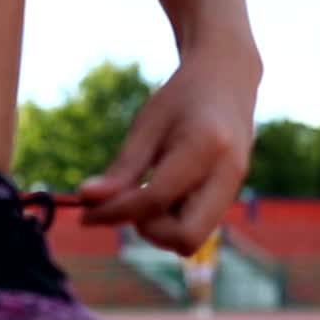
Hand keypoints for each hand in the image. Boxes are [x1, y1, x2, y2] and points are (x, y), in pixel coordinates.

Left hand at [79, 42, 260, 254]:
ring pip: (191, 240)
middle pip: (186, 238)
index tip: (85, 214)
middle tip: (129, 203)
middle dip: (148, 230)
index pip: (154, 199)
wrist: (228, 79)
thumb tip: (86, 200)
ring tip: (145, 193)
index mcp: (205, 146)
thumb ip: (121, 169)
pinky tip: (161, 193)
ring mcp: (233, 189)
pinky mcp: (229, 197)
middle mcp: (227, 174)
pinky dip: (171, 221)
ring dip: (158, 228)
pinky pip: (196, 229)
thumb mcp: (146, 125)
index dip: (114, 212)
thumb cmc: (182, 98)